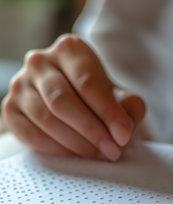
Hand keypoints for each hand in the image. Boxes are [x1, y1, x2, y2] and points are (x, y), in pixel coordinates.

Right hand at [1, 34, 145, 159]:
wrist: (75, 100)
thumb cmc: (100, 98)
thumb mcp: (122, 97)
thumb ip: (130, 109)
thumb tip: (122, 132)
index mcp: (69, 49)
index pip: (87, 82)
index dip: (107, 112)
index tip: (122, 136)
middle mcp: (40, 62)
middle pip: (63, 101)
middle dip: (91, 131)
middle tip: (111, 151)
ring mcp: (21, 84)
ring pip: (46, 119)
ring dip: (76, 143)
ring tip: (98, 154)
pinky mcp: (10, 108)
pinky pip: (32, 134)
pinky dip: (58, 149)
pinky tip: (76, 154)